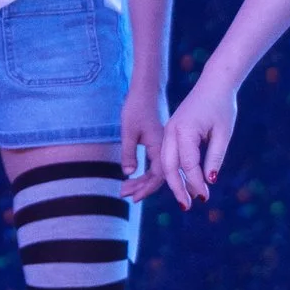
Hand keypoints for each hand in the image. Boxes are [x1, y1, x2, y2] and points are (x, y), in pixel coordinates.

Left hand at [117, 82, 168, 199]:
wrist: (145, 92)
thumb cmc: (135, 108)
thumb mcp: (128, 131)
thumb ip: (129, 153)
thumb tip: (128, 174)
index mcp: (161, 146)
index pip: (158, 176)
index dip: (146, 189)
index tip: (133, 198)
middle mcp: (165, 149)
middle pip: (158, 177)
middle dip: (141, 188)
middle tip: (123, 195)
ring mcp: (163, 147)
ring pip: (156, 172)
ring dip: (141, 183)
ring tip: (124, 189)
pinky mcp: (159, 145)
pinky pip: (155, 165)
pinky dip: (144, 174)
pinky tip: (134, 178)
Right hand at [159, 73, 239, 207]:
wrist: (214, 83)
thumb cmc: (222, 106)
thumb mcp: (223, 132)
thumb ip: (215, 157)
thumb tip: (209, 180)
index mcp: (184, 130)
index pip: (188, 164)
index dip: (195, 183)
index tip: (204, 198)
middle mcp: (171, 131)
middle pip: (168, 166)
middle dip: (177, 188)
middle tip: (187, 206)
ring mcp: (168, 130)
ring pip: (165, 162)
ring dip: (174, 181)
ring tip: (185, 200)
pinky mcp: (170, 131)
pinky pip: (169, 155)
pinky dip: (174, 171)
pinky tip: (185, 183)